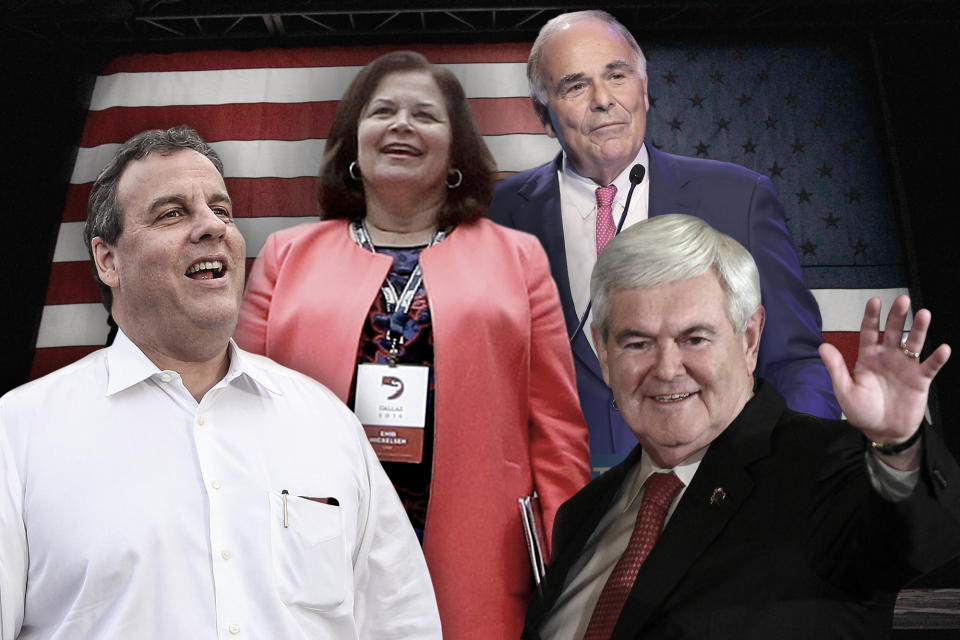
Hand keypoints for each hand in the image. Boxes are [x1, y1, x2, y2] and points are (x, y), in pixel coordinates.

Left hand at [818, 295, 949, 443]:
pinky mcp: (920, 380)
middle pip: (892, 332)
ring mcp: (905, 367)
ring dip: (919, 329)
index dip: (871, 317)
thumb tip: (822, 346)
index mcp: (868, 357)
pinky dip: (937, 358)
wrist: (882, 431)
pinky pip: (930, 366)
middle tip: (902, 299)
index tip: (874, 301)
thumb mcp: (844, 390)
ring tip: (924, 314)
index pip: (869, 332)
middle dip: (897, 316)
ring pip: (913, 343)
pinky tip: (943, 348)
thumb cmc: (862, 411)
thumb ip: (836, 368)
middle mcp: (887, 357)